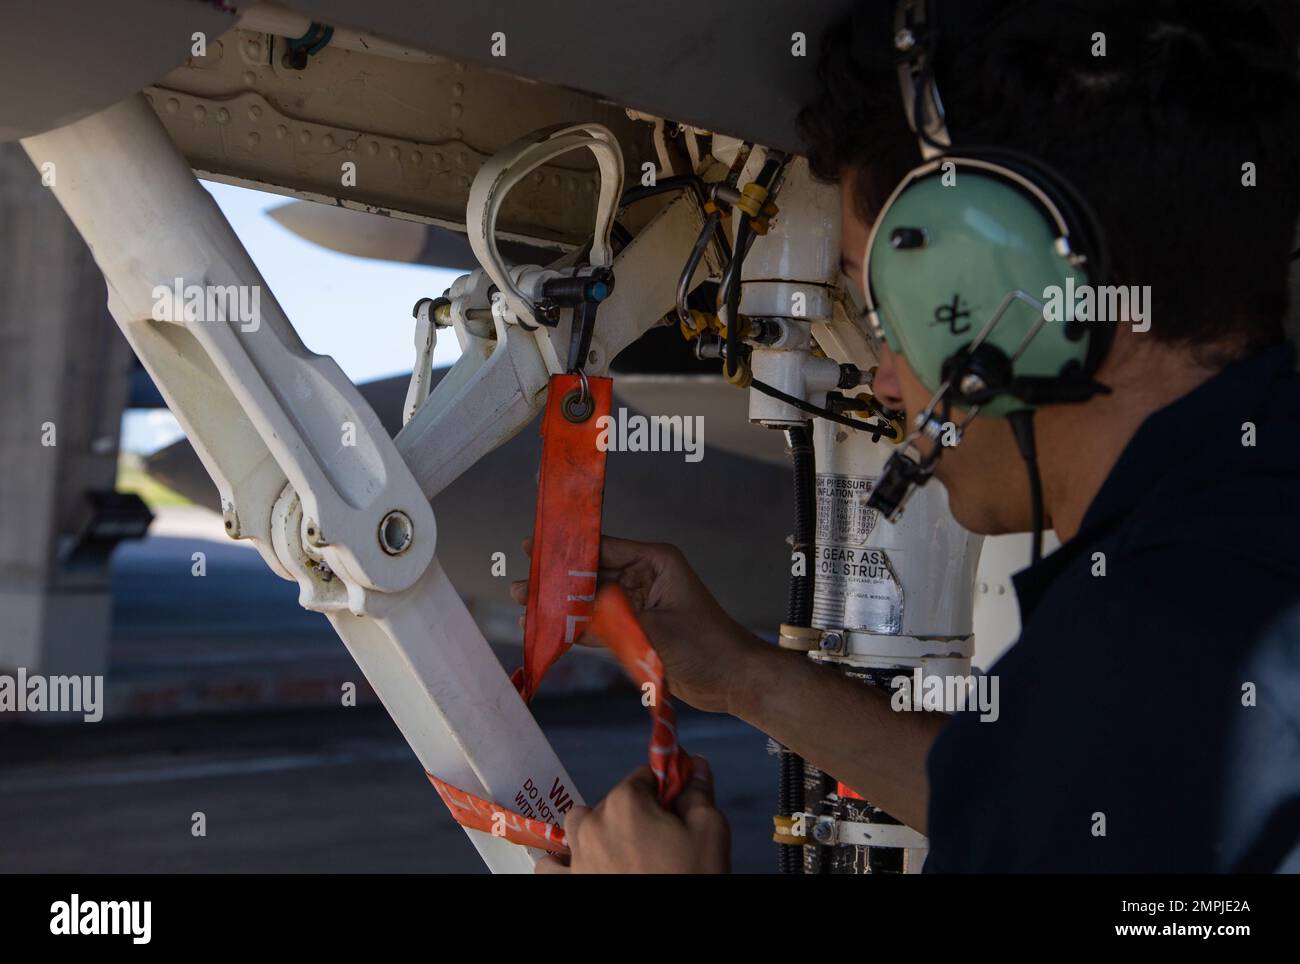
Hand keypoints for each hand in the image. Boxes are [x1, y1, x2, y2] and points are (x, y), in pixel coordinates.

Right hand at [511, 536, 760, 713]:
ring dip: (563, 605)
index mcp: (655, 561)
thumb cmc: (707, 648)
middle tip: (520, 584)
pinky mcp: (638, 628)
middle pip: (592, 573)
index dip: (567, 548)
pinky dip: (577, 626)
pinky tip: (550, 628)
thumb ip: (608, 618)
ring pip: (593, 600)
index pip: (602, 548)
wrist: (734, 681)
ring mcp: (641, 603)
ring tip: (526, 606)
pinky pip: (601, 623)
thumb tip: (565, 609)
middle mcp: (646, 576)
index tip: (534, 546)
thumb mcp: (652, 629)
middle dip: (557, 581)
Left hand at [536, 757, 728, 873]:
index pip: (645, 777)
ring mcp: (576, 856)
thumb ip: (698, 793)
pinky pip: (552, 866)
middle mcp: (593, 824)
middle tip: (663, 842)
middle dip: (638, 815)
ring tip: (625, 856)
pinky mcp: (567, 883)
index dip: (665, 793)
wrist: (669, 937)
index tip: (678, 810)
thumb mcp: (709, 833)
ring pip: (580, 827)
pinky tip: (585, 868)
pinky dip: (564, 864)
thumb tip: (694, 765)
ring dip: (598, 832)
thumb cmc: (691, 878)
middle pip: (615, 802)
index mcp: (626, 803)